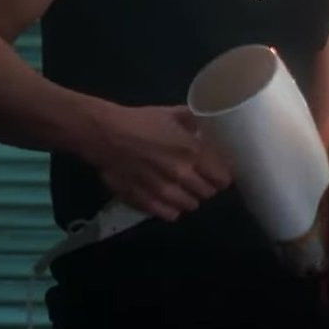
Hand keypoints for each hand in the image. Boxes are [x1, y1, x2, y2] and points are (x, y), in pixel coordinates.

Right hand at [83, 104, 228, 220]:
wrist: (106, 135)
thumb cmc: (140, 121)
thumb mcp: (172, 113)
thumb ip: (194, 122)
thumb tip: (208, 126)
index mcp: (193, 151)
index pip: (222, 177)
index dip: (223, 176)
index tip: (219, 173)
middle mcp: (182, 174)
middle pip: (208, 193)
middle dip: (207, 187)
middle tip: (200, 180)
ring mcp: (164, 191)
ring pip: (191, 205)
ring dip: (191, 198)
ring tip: (184, 190)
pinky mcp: (146, 202)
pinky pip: (170, 215)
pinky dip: (173, 209)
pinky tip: (169, 200)